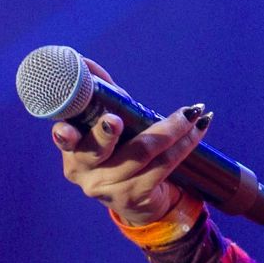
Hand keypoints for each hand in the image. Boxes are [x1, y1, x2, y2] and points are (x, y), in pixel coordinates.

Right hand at [50, 57, 210, 225]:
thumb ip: (100, 95)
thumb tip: (84, 61)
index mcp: (72, 150)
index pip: (65, 140)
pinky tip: (198, 129)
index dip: (65, 135)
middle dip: (106, 133)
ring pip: (143, 153)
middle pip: (99, 149)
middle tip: (115, 119)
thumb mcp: (107, 125)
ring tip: (193, 113)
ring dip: (173, 128)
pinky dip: (185, 143)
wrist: (138, 202)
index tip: (68, 129)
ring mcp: (110, 187)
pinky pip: (165, 165)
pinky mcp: (136, 197)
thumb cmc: (120, 153)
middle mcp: (85, 172)